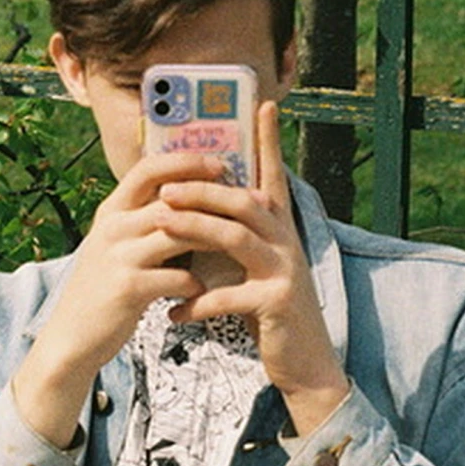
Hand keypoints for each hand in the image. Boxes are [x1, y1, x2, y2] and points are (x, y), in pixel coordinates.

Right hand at [10, 147, 227, 446]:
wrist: (70, 337)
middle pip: (171, 199)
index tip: (220, 164)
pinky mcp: (127, 289)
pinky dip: (195, 282)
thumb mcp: (115, 245)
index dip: (185, 162)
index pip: (147, 168)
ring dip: (212, 237)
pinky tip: (202, 288)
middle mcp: (112, 228)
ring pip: (178, 234)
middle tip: (249, 203)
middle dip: (214, 199)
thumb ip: (143, 222)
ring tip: (238, 243)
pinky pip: (175, 276)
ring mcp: (118, 257)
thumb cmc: (104, 288)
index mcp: (111, 211)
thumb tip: (190, 199)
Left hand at [156, 100, 350, 435]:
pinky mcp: (276, 303)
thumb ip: (236, 236)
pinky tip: (172, 312)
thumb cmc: (270, 309)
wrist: (304, 362)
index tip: (265, 103)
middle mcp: (286, 241)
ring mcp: (284, 270)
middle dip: (203, 189)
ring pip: (237, 237)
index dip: (269, 140)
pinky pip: (231, 295)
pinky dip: (198, 302)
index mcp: (280, 228)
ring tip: (160, 225)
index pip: (273, 175)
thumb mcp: (257, 265)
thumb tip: (198, 206)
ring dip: (195, 228)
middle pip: (244, 200)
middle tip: (164, 186)